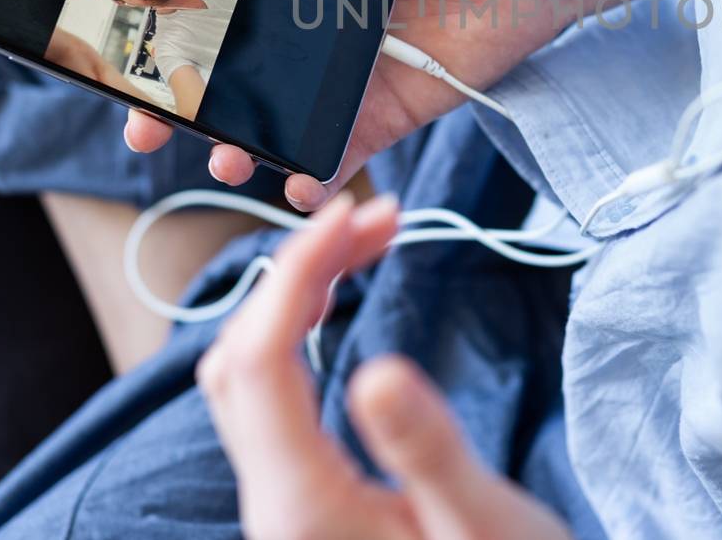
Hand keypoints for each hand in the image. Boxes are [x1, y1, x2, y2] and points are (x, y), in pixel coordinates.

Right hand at [125, 0, 567, 208]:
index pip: (210, 19)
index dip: (163, 45)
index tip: (124, 69)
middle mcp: (303, 41)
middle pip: (230, 84)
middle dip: (185, 113)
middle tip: (151, 134)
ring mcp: (338, 84)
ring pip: (274, 126)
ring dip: (242, 149)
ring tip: (226, 160)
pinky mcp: (380, 119)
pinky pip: (336, 155)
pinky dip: (313, 176)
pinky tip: (296, 185)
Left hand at [197, 193, 571, 539]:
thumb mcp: (481, 527)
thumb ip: (426, 450)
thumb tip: (375, 366)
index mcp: (303, 508)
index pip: (261, 360)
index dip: (296, 272)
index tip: (358, 213)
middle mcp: (275, 506)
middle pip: (239, 360)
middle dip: (295, 272)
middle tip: (377, 219)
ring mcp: (284, 508)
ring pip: (250, 380)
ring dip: (293, 302)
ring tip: (366, 246)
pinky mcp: (305, 505)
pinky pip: (274, 403)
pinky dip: (299, 337)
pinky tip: (344, 311)